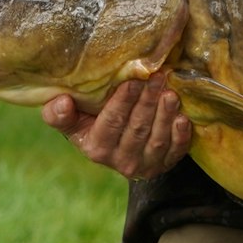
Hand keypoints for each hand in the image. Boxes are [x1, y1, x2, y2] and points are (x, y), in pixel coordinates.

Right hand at [41, 72, 192, 179]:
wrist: (119, 149)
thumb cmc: (94, 125)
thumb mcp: (74, 122)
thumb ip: (60, 114)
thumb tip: (61, 101)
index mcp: (96, 149)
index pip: (110, 124)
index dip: (122, 102)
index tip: (132, 81)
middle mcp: (121, 161)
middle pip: (137, 129)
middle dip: (147, 101)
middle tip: (156, 77)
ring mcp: (145, 165)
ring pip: (157, 139)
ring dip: (165, 115)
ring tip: (170, 93)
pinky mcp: (166, 164)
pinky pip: (176, 152)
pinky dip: (180, 135)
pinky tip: (183, 117)